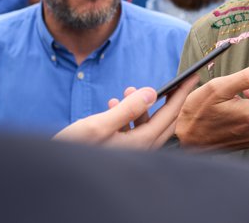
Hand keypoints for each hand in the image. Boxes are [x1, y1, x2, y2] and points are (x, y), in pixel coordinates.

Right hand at [53, 74, 198, 148]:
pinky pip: (131, 129)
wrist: (54, 171)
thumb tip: (151, 92)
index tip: (194, 76)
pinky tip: (111, 105)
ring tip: (127, 90)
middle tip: (177, 81)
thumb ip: (127, 109)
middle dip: (170, 99)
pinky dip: (127, 116)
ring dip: (141, 106)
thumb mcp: (99, 126)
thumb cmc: (73, 150)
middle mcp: (140, 149)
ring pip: (146, 123)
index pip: (170, 114)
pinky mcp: (118, 150)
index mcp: (141, 143)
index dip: (182, 93)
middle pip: (165, 120)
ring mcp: (130, 151)